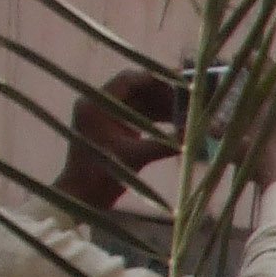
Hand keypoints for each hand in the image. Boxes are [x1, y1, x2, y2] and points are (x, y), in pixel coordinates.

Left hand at [57, 69, 181, 209]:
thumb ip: (164, 144)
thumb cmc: (100, 175)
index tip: (180, 82)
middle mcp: (99, 106)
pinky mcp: (113, 130)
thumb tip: (194, 135)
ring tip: (187, 113)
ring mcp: (106, 118)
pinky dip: (156, 120)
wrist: (81, 198)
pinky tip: (177, 125)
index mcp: (96, 105)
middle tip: (189, 99)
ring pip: (139, 104)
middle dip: (163, 94)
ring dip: (162, 107)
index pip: (128, 80)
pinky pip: (138, 118)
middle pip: (136, 90)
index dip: (155, 79)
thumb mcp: (134, 157)